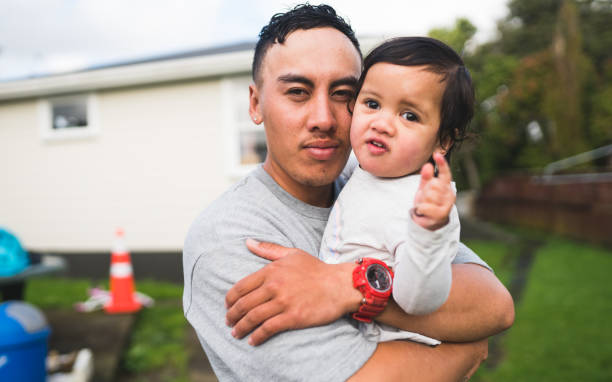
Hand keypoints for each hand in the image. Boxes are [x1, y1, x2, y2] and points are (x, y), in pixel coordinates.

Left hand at [225, 239, 360, 345]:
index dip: (230, 300)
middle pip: (244, 304)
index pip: (241, 287)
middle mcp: (274, 286)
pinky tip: (252, 341)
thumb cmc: (316, 269)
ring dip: (241, 327)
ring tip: (236, 333)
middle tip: (228, 323)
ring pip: (253, 317)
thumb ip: (268, 249)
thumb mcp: (292, 254)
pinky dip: (257, 336)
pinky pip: (268, 328)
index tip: (227, 307)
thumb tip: (248, 242)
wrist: (339, 285)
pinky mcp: (293, 317)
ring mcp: (283, 302)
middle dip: (232, 316)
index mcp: (271, 270)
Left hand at [412, 152, 455, 230]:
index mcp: (446, 186)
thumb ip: (426, 177)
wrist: (428, 223)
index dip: (442, 164)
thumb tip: (427, 165)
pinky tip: (423, 212)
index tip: (437, 154)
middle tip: (425, 198)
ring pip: (430, 196)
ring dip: (423, 201)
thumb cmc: (427, 204)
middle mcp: (449, 195)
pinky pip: (426, 207)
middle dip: (425, 191)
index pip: (445, 173)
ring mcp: (446, 205)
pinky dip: (421, 209)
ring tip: (424, 205)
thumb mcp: (424, 189)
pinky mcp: (441, 215)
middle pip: (434, 184)